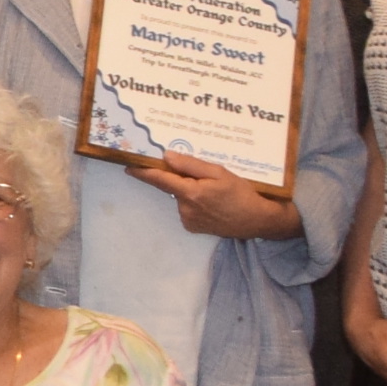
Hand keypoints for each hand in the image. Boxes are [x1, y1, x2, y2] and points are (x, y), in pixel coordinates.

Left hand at [123, 151, 300, 241]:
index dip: (143, 172)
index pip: (160, 180)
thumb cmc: (241, 193)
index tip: (129, 167)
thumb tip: (168, 157)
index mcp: (191, 193)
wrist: (257, 220)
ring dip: (191, 192)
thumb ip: (191, 165)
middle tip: (203, 177)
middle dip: (182, 179)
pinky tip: (213, 203)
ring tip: (215, 192)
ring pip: (182, 198)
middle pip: (173, 188)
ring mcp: (188, 220)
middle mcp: (185, 209)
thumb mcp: (220, 173)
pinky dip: (195, 203)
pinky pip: (188, 209)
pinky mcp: (193, 228)